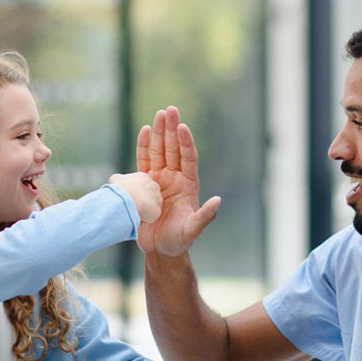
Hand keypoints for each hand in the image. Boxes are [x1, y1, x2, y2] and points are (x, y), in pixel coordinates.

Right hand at [108, 172, 162, 222]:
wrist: (127, 199)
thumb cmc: (121, 189)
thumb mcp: (115, 179)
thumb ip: (118, 179)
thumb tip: (117, 181)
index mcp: (143, 178)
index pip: (141, 187)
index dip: (134, 194)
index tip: (128, 198)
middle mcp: (153, 186)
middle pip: (148, 197)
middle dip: (140, 202)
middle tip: (131, 205)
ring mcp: (157, 198)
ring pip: (150, 207)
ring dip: (142, 211)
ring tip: (133, 211)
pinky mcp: (157, 210)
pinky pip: (150, 218)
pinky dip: (143, 220)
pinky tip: (136, 217)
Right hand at [136, 106, 220, 255]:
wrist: (159, 250)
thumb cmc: (179, 241)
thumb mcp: (193, 230)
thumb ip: (205, 216)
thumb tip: (218, 201)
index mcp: (188, 185)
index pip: (188, 158)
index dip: (186, 143)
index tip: (183, 127)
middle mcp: (174, 178)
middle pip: (173, 149)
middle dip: (172, 130)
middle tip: (170, 110)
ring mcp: (159, 179)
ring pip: (159, 151)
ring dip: (159, 133)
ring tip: (159, 115)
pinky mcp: (144, 184)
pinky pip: (143, 161)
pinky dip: (144, 147)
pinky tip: (145, 131)